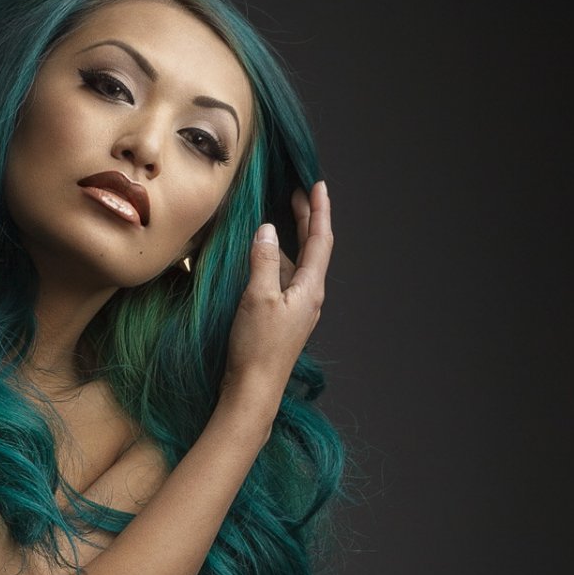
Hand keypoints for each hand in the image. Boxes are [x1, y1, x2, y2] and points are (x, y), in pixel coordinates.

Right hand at [223, 180, 332, 397]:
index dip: (319, 210)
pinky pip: (285, 279)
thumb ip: (263, 261)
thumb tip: (266, 231)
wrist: (253, 389)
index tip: (317, 185)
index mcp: (310, 288)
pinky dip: (278, 260)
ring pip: (298, 264)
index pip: (320, 240)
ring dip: (291, 239)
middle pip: (313, 249)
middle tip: (298, 193)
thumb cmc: (257, 346)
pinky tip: (263, 257)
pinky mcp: (282, 318)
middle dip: (307, 219)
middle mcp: (309, 296)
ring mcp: (297, 308)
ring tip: (279, 219)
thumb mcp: (257, 297)